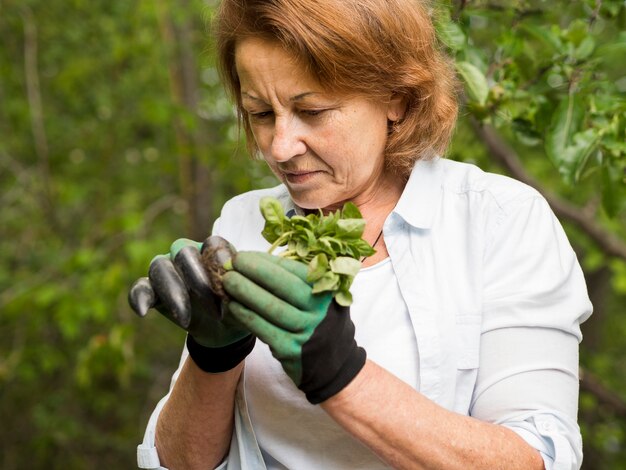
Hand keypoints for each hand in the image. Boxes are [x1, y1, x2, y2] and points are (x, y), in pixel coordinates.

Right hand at [128, 237, 253, 371]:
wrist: (223, 333)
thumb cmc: (237, 310)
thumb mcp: (245, 303)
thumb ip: (240, 291)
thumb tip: (235, 285)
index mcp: (213, 250)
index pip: (212, 243)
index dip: (220, 262)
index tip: (230, 287)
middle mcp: (187, 253)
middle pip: (182, 250)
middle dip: (196, 278)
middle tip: (212, 308)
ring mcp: (167, 269)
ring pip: (160, 266)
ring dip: (172, 292)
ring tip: (185, 319)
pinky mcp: (152, 289)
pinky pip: (140, 287)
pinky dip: (139, 297)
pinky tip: (144, 312)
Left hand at [222, 252, 365, 403]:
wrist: (333, 362)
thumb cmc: (319, 321)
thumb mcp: (319, 297)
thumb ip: (297, 281)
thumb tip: (255, 263)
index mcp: (325, 289)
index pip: (293, 270)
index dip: (266, 261)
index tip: (245, 256)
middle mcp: (319, 309)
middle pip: (284, 286)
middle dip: (255, 271)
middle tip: (233, 263)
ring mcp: (306, 330)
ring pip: (272, 307)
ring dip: (246, 291)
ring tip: (228, 281)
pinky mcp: (291, 349)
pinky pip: (264, 329)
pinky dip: (246, 316)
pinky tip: (232, 306)